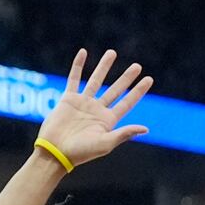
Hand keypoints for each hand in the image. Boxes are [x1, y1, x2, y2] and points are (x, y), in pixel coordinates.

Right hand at [35, 48, 153, 169]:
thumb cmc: (81, 152)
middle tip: (137, 66)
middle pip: (115, 90)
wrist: (55, 152)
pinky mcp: (68, 99)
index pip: (127, 103)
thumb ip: (124, 134)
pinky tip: (83, 52)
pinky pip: (74, 79)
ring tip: (112, 53)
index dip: (138, 91)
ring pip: (96, 80)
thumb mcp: (105, 144)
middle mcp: (97, 110)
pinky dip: (78, 65)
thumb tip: (146, 129)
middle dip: (126, 78)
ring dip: (104, 66)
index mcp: (107, 121)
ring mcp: (83, 103)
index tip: (149, 79)